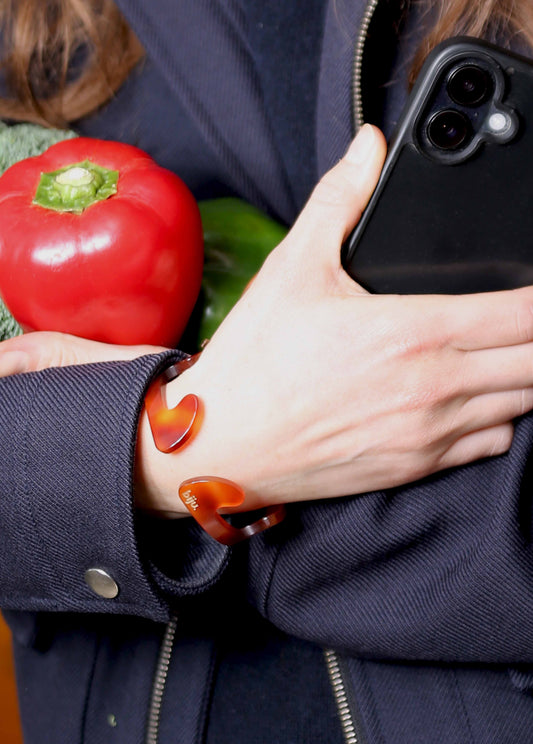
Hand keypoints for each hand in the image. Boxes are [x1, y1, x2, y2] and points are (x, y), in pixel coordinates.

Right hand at [4, 125, 532, 518]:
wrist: (224, 445)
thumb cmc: (256, 364)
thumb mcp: (294, 268)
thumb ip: (340, 200)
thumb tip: (369, 147)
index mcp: (413, 331)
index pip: (524, 314)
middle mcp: (434, 386)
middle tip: (521, 320)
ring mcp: (430, 433)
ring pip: (523, 403)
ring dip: (522, 374)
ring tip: (505, 353)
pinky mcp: (417, 466)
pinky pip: (493, 442)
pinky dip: (499, 419)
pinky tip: (474, 398)